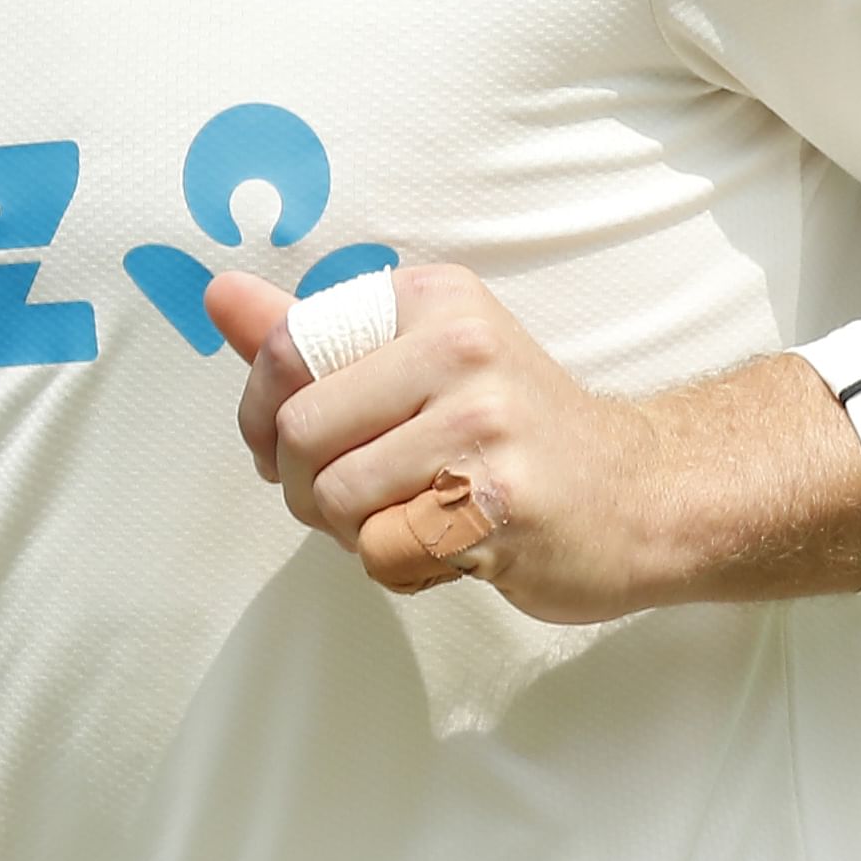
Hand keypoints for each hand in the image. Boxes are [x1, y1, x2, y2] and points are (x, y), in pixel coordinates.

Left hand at [204, 266, 860, 624]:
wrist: (643, 495)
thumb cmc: (513, 431)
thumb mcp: (421, 358)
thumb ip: (314, 335)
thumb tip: (218, 293)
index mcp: (432, 300)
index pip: (286, 350)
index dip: (259, 416)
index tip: (278, 445)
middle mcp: (461, 347)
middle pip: (297, 431)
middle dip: (300, 484)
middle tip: (348, 498)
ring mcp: (486, 425)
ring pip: (334, 498)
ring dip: (351, 531)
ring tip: (408, 519)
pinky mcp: (504, 505)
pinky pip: (383, 552)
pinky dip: (397, 566)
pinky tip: (447, 548)